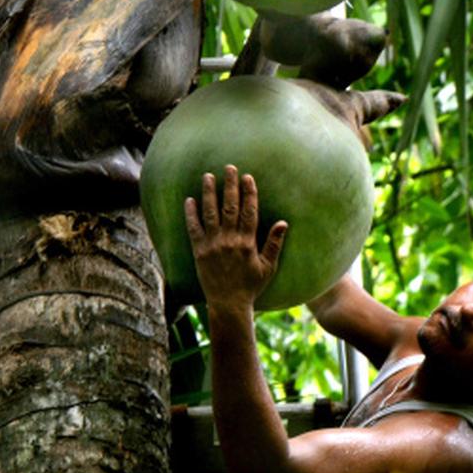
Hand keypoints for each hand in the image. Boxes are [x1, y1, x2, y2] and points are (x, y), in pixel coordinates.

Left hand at [185, 165, 287, 309]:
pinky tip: (189, 200)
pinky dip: (190, 214)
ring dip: (208, 193)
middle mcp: (229, 241)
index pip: (249, 211)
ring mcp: (213, 245)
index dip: (249, 193)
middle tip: (229, 167)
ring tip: (207, 176)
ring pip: (210, 213)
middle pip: (230, 207)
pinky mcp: (199, 251)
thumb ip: (274, 243)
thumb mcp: (268, 267)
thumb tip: (283, 223)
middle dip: (229, 185)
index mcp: (247, 243)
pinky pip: (193, 229)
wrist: (228, 304)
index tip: (248, 177)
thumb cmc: (250, 286)